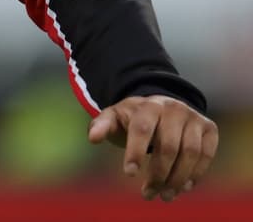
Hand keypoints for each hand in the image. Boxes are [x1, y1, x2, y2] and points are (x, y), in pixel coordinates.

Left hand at [88, 95, 217, 200]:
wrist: (162, 107)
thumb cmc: (133, 117)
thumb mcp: (114, 117)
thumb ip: (101, 125)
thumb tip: (92, 138)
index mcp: (147, 105)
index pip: (142, 129)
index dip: (135, 152)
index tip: (129, 174)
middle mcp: (173, 108)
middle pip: (167, 146)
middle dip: (157, 174)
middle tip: (148, 194)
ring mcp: (193, 117)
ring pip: (189, 152)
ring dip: (177, 178)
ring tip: (165, 195)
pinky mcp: (209, 128)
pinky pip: (206, 154)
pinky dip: (196, 173)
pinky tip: (182, 187)